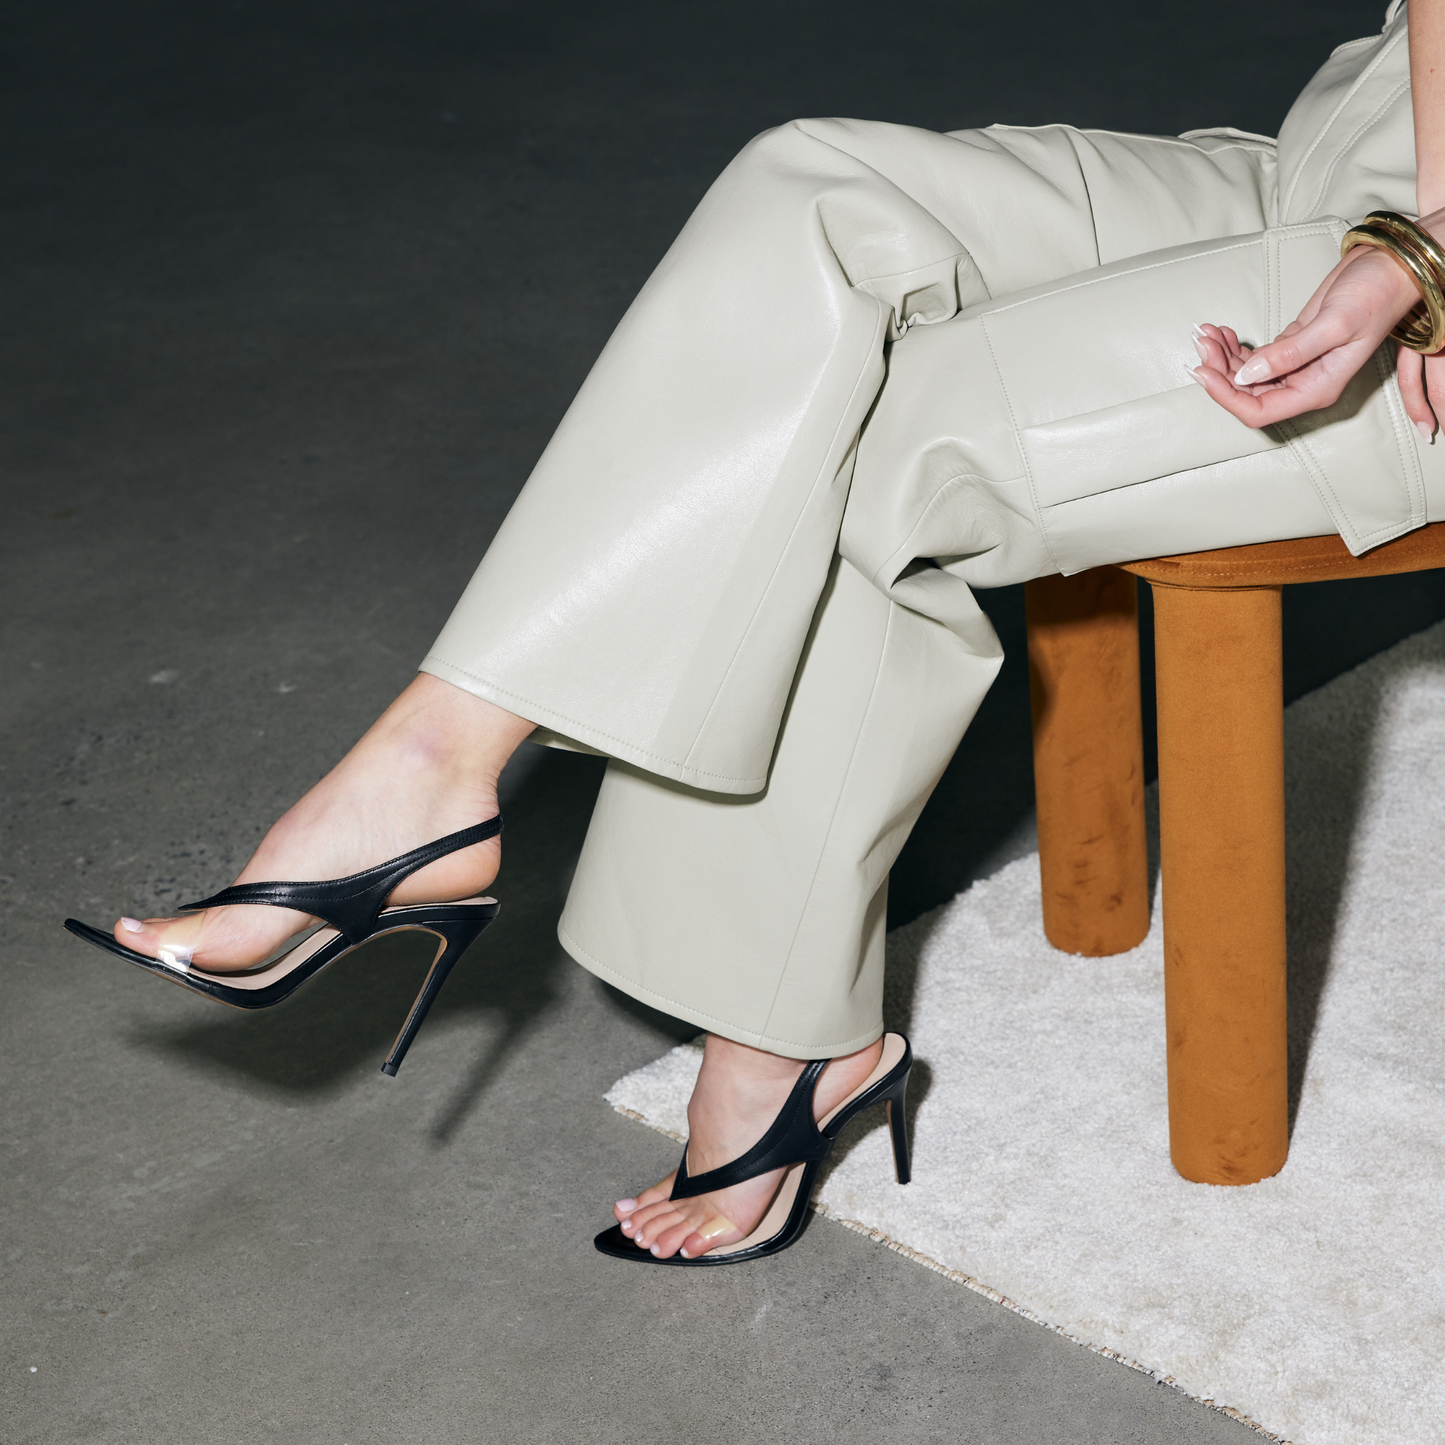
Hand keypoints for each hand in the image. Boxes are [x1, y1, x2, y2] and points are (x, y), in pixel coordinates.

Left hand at [1192, 241, 1443, 437]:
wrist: (1392, 268)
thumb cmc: (1376, 295)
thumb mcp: (1333, 324)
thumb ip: (1290, 353)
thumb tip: (1246, 375)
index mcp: (1316, 388)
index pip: (1259, 411)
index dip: (1226, 396)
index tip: (1203, 371)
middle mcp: (1304, 383)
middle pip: (1246, 394)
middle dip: (1219, 371)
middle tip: (1202, 342)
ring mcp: (1296, 366)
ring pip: (1246, 375)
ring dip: (1222, 357)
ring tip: (1208, 332)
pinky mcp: (1290, 347)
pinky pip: (1254, 357)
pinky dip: (1233, 347)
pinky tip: (1222, 331)